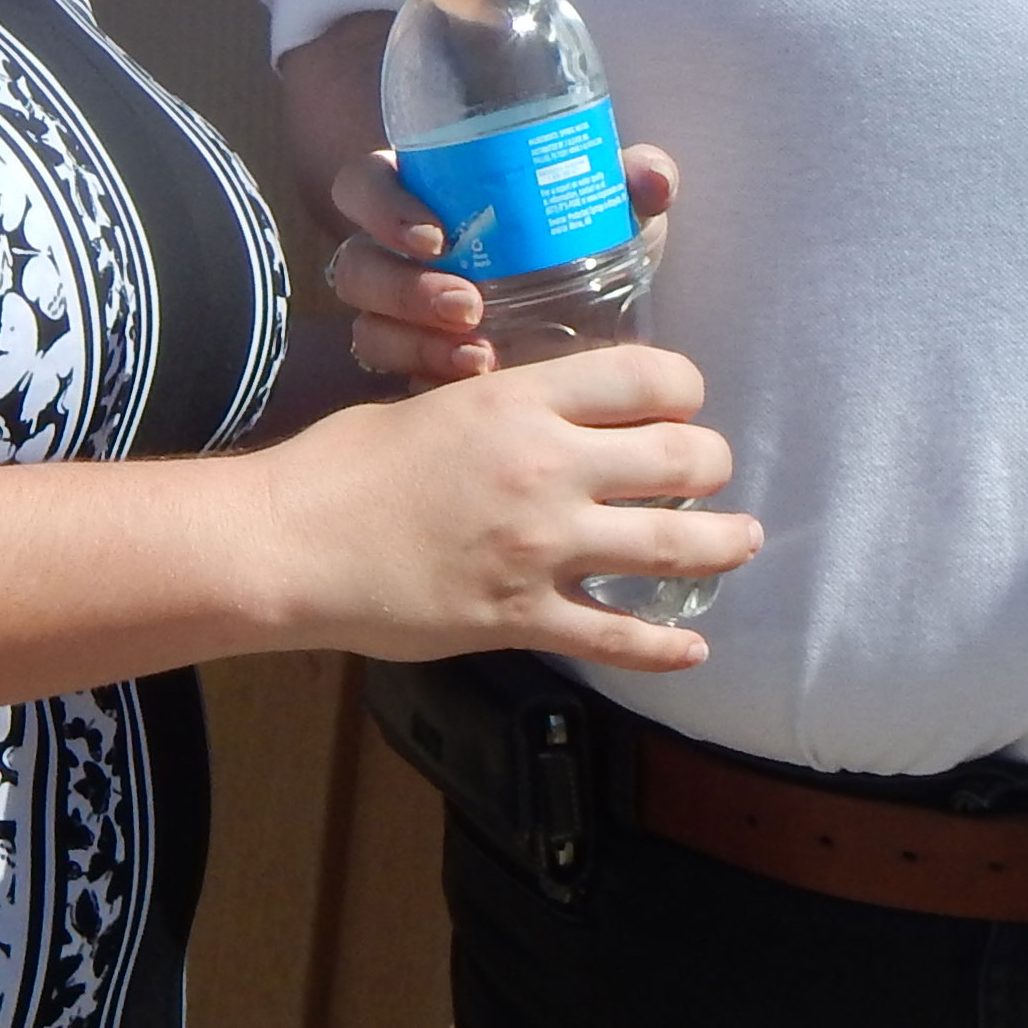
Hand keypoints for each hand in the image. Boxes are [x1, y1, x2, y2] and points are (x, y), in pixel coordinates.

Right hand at [254, 347, 754, 674]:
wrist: (286, 545)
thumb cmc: (341, 467)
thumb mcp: (434, 404)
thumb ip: (506, 408)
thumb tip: (552, 412)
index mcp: (524, 403)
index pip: (650, 378)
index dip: (683, 391)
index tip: (681, 406)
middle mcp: (549, 469)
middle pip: (684, 458)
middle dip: (713, 465)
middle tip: (712, 475)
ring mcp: (542, 548)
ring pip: (675, 547)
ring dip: (723, 544)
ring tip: (741, 541)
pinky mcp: (522, 617)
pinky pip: (618, 637)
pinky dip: (665, 648)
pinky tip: (692, 649)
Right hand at [326, 140, 683, 384]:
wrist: (603, 329)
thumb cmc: (589, 247)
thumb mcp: (614, 213)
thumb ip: (634, 180)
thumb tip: (654, 179)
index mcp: (426, 195)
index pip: (365, 185)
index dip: (383, 206)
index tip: (436, 235)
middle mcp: (397, 254)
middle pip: (357, 263)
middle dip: (402, 287)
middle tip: (467, 305)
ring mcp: (395, 316)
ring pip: (369, 324)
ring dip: (416, 341)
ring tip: (480, 355)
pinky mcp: (410, 367)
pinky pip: (394, 378)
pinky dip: (432, 379)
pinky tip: (479, 383)